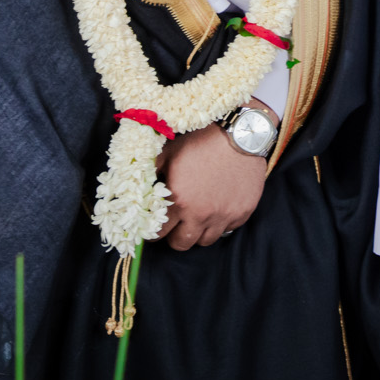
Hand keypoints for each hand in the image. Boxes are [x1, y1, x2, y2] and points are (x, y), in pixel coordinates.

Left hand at [156, 99, 270, 248]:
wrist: (241, 134)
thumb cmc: (203, 141)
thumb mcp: (170, 152)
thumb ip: (152, 172)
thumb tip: (137, 186)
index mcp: (179, 200)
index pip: (158, 234)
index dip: (154, 232)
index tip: (156, 227)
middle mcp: (200, 214)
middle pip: (182, 244)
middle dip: (175, 237)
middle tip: (176, 225)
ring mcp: (224, 215)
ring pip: (206, 241)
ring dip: (199, 232)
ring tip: (197, 218)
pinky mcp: (243, 212)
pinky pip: (228, 229)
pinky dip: (221, 223)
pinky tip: (218, 209)